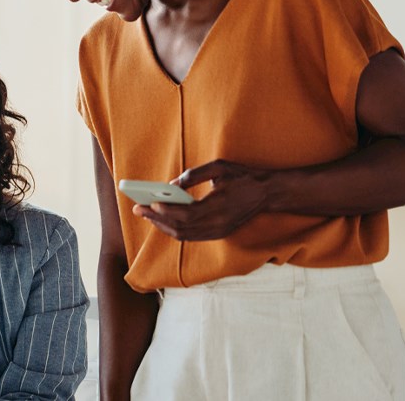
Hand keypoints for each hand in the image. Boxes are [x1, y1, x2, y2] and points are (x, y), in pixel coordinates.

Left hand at [134, 160, 271, 240]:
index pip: (186, 214)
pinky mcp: (219, 234)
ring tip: (148, 215)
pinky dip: (175, 230)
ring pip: (184, 236)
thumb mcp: (219, 167)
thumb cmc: (242, 177)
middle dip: (157, 219)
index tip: (149, 204)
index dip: (166, 211)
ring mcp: (218, 232)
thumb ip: (194, 175)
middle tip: (138, 209)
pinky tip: (164, 221)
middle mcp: (218, 224)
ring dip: (164, 226)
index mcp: (218, 206)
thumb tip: (172, 185)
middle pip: (181, 228)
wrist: (266, 193)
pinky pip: (192, 237)